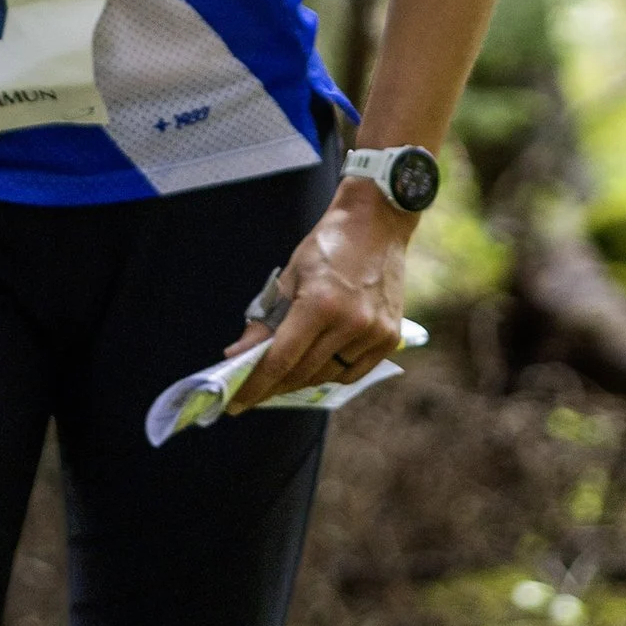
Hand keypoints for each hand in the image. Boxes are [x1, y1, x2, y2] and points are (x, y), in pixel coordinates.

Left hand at [223, 179, 415, 410]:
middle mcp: (350, 322)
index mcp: (320, 304)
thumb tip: (238, 354)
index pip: (280, 359)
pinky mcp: (390, 338)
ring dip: (302, 379)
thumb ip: (265, 319)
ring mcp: (374, 332)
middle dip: (273, 386)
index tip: (236, 402)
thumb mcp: (289, 276)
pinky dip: (332, 373)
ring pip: (327, 376)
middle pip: (302, 373)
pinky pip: (353, 372)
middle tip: (253, 390)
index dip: (255, 385)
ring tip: (284, 374)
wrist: (377, 223)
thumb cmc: (328, 245)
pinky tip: (318, 364)